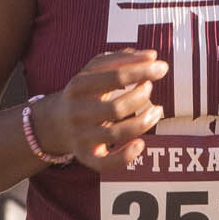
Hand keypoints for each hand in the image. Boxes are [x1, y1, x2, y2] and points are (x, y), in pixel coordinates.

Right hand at [30, 49, 169, 171]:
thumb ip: (121, 59)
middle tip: (149, 88)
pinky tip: (141, 144)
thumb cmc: (86, 92)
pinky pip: (106, 163)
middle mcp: (77, 112)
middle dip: (141, 97)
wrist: (56, 121)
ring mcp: (80, 136)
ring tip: (157, 111)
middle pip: (117, 108)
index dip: (142, 71)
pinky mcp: (86, 156)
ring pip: (117, 134)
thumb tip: (152, 56)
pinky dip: (126, 157)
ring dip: (144, 122)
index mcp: (78, 86)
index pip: (115, 77)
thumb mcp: (94, 71)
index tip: (162, 67)